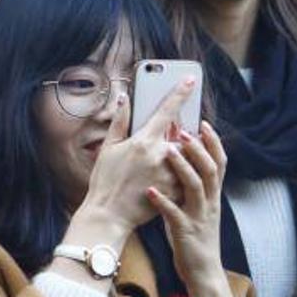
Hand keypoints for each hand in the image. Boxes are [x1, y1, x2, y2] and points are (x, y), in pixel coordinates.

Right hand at [72, 77, 194, 233]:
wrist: (109, 216)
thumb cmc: (105, 182)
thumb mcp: (108, 148)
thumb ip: (120, 121)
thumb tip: (123, 97)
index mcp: (144, 140)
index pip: (167, 110)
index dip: (181, 92)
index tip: (191, 80)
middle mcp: (160, 155)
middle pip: (182, 134)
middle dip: (179, 134)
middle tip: (168, 140)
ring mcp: (170, 173)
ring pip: (186, 155)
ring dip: (182, 155)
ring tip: (163, 164)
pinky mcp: (176, 190)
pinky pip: (187, 176)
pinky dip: (182, 173)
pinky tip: (166, 180)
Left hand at [147, 120, 226, 285]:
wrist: (203, 271)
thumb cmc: (196, 236)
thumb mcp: (200, 207)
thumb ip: (193, 186)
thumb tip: (183, 162)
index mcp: (213, 195)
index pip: (219, 162)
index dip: (213, 142)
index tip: (203, 123)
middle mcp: (209, 202)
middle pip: (210, 169)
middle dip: (198, 149)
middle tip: (183, 131)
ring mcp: (199, 217)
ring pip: (195, 187)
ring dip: (182, 167)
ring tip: (168, 152)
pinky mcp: (186, 232)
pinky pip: (175, 214)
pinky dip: (163, 201)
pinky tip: (149, 191)